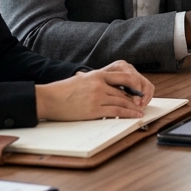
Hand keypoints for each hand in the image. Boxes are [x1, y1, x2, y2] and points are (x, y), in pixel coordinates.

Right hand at [35, 60, 153, 120]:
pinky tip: (133, 116)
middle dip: (134, 99)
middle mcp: (99, 85)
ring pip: (122, 102)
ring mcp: (97, 97)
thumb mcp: (82, 80)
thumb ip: (96, 82)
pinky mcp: (94, 110)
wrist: (49, 98)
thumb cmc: (62, 90)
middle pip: (123, 92)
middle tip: (141, 104)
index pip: (123, 77)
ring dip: (133, 108)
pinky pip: (116, 112)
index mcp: (97, 75)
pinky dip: (127, 114)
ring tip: (139, 112)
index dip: (134, 85)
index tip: (139, 91)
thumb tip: (108, 88)